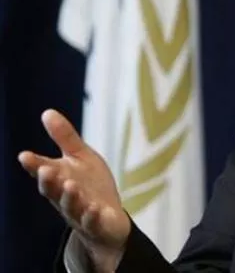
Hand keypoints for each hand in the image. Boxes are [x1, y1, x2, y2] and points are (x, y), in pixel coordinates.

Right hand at [17, 109, 130, 270]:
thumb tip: (47, 112)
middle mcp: (65, 198)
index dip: (34, 165)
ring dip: (70, 197)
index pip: (44, 171)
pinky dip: (92, 216)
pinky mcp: (97, 224)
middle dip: (48, 182)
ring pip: (72, 206)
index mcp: (59, 180)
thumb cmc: (90, 185)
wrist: (108, 218)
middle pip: (53, 191)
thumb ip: (65, 138)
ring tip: (71, 185)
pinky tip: (94, 208)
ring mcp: (80, 213)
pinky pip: (92, 221)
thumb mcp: (80, 157)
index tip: (24, 156)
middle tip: (46, 170)